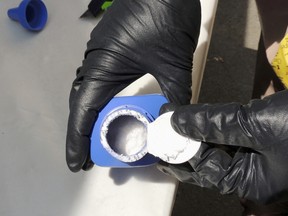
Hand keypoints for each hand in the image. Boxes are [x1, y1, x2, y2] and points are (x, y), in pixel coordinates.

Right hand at [66, 0, 200, 171]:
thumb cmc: (165, 17)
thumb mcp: (173, 62)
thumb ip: (176, 94)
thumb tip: (176, 121)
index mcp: (104, 67)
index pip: (84, 111)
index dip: (78, 140)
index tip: (77, 163)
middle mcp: (97, 63)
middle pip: (82, 105)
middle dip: (83, 133)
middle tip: (89, 157)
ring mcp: (103, 56)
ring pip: (91, 94)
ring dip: (93, 118)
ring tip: (101, 141)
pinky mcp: (113, 51)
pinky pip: (102, 82)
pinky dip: (104, 102)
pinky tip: (114, 112)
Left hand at [158, 90, 287, 203]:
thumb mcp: (256, 125)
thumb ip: (214, 124)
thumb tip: (177, 120)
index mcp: (254, 183)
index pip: (205, 171)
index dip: (181, 154)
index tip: (161, 140)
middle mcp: (256, 174)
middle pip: (211, 161)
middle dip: (187, 146)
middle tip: (163, 133)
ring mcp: (262, 156)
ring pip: (222, 147)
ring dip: (200, 133)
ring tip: (176, 124)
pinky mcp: (266, 138)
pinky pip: (235, 136)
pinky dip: (217, 126)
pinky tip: (203, 119)